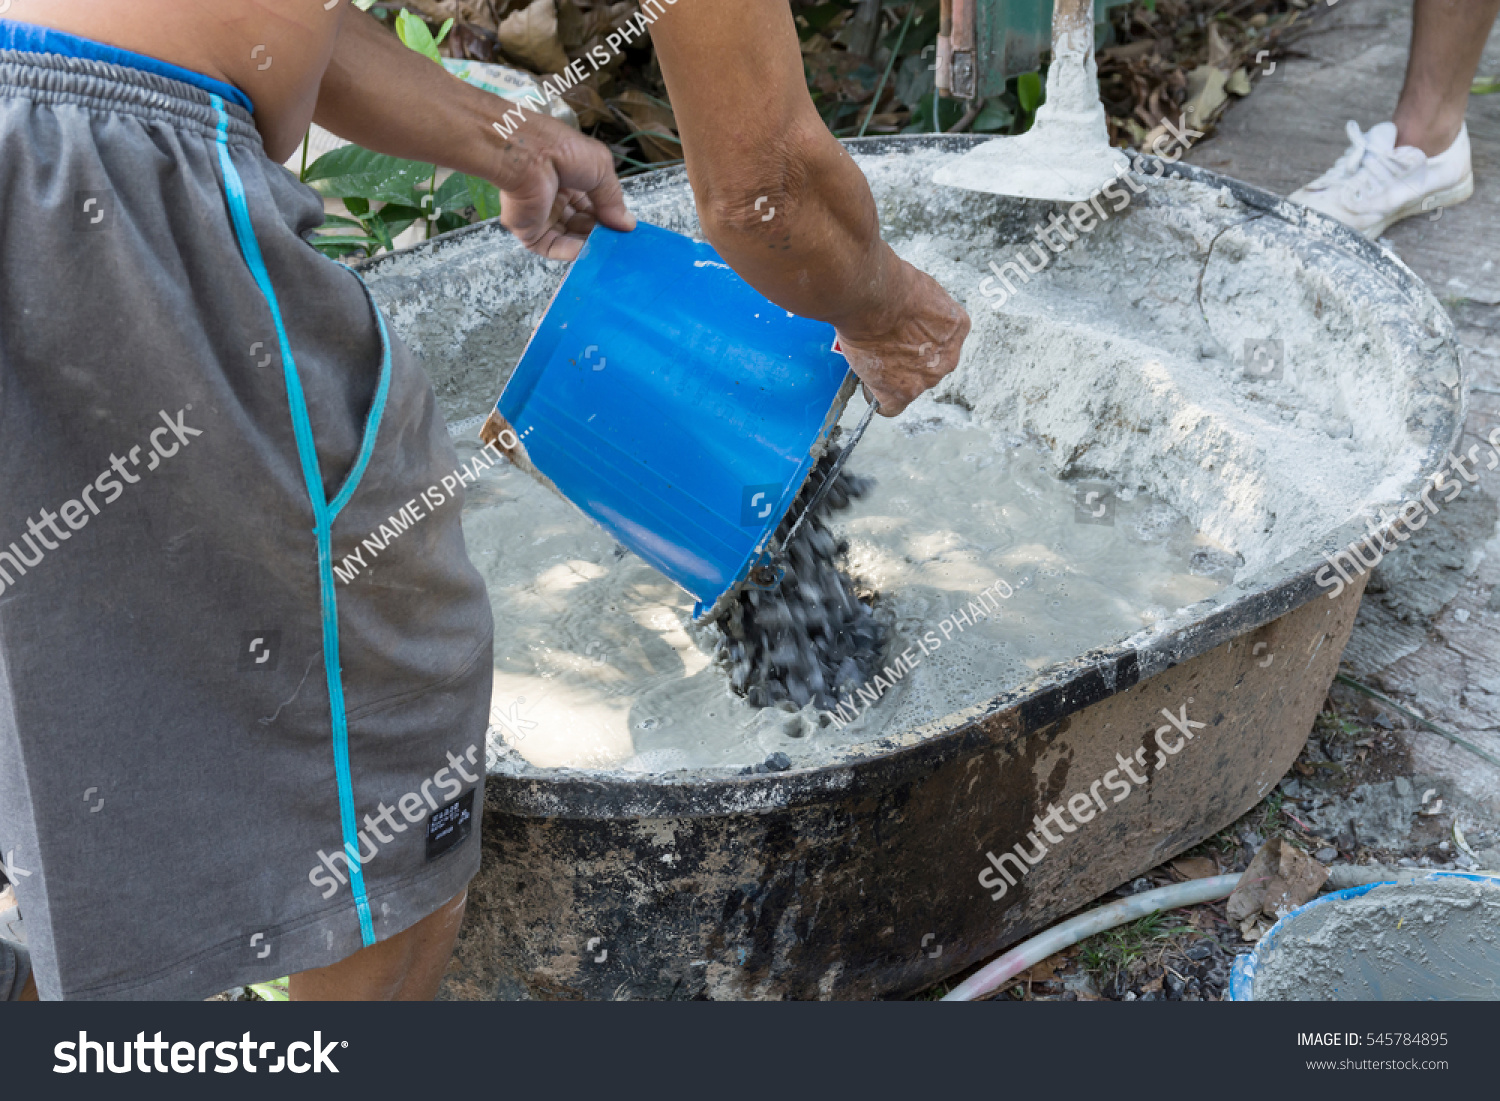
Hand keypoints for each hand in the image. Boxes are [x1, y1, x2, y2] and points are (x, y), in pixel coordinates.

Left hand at [494, 116, 636, 260]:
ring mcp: (541, 215)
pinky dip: (572, 251)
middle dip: (600, 231)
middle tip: (617, 239)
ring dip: (589, 243)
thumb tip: (627, 224)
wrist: (529, 156)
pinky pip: (553, 247)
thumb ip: (613, 199)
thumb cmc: (563, 152)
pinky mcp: (529, 231)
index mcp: (570, 178)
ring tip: (607, 247)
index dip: (608, 215)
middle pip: (582, 222)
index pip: (592, 203)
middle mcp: (555, 196)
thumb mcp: (601, 169)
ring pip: (569, 237)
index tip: (623, 226)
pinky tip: (589, 251)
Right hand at [835, 263, 968, 416]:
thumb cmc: (890, 285)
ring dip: (894, 378)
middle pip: (929, 368)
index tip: (903, 335)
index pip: (942, 345)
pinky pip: (890, 406)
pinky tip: (870, 387)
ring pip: (910, 387)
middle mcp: (948, 357)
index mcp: (958, 328)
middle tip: (886, 348)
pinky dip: (879, 398)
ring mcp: (926, 378)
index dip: (919, 341)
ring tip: (873, 359)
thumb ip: (922, 313)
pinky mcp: (902, 392)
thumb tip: (908, 317)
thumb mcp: (921, 291)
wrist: (871, 297)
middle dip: (910, 361)